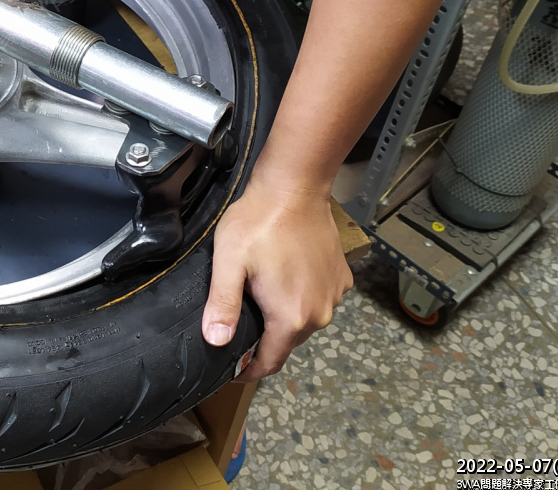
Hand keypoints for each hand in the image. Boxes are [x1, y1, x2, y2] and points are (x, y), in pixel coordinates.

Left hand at [201, 175, 352, 381]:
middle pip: (287, 342)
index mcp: (290, 317)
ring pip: (304, 321)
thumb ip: (222, 305)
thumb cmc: (258, 222)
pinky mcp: (341, 278)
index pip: (269, 362)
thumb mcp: (229, 263)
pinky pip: (318, 300)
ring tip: (260, 297)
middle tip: (238, 322)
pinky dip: (301, 297)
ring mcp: (333, 296)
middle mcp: (319, 314)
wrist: (295, 188)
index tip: (231, 369)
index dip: (248, 369)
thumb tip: (216, 341)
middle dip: (263, 340)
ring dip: (283, 317)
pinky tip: (284, 277)